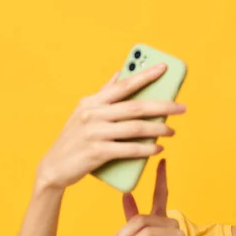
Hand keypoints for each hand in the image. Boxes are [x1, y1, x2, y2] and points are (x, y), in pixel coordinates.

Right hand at [36, 64, 185, 188]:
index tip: (164, 68)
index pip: (123, 85)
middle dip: (163, 106)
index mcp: (92, 102)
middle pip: (135, 107)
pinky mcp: (97, 152)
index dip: (145, 75)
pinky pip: (129, 149)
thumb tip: (119, 74)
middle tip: (182, 108)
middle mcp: (93, 114)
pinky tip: (157, 148)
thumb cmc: (73, 139)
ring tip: (171, 131)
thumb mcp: (83, 113)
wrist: (54, 168)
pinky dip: (146, 149)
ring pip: (135, 128)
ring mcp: (94, 133)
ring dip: (158, 129)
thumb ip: (103, 95)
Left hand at [104, 159, 189, 235]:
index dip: (161, 177)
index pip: (161, 194)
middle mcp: (171, 224)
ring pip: (147, 234)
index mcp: (161, 220)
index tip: (161, 160)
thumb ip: (132, 218)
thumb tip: (125, 194)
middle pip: (142, 220)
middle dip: (123, 235)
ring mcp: (178, 235)